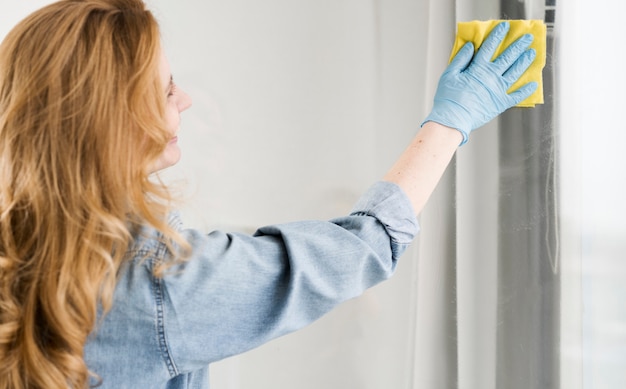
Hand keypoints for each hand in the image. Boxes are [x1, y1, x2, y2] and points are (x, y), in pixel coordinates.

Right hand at [423, 21, 537, 144]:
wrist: (453, 119)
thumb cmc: (448, 99)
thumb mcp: (448, 75)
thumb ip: (460, 59)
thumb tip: (469, 47)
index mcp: (478, 69)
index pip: (489, 47)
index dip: (497, 36)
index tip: (504, 28)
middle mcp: (491, 77)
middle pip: (507, 57)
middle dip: (518, 46)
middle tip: (526, 38)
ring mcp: (498, 89)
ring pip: (515, 72)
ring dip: (524, 62)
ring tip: (531, 53)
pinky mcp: (501, 103)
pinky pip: (516, 96)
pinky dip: (526, 90)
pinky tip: (532, 84)